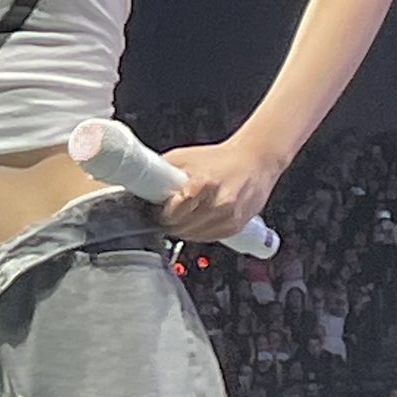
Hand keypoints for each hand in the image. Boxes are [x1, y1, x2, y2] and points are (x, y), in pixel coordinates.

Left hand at [157, 136, 284, 242]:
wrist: (255, 161)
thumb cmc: (220, 158)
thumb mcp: (183, 157)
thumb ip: (162, 172)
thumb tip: (141, 186)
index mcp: (203, 185)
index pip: (171, 214)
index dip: (159, 213)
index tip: (155, 209)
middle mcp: (218, 204)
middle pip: (180, 228)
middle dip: (168, 222)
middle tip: (164, 212)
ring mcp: (228, 219)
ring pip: (192, 237)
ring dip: (182, 229)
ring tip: (180, 214)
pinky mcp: (235, 228)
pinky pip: (207, 238)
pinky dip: (198, 232)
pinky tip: (196, 218)